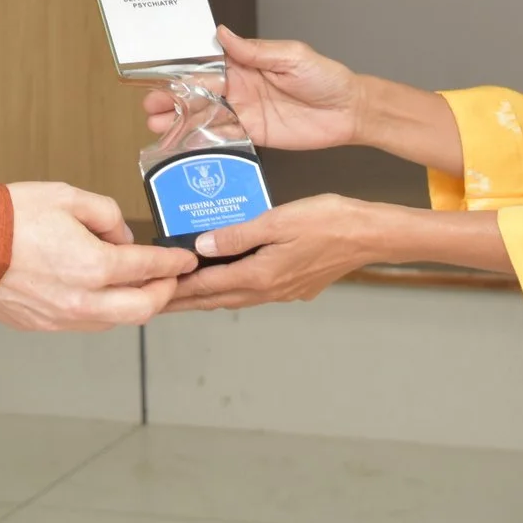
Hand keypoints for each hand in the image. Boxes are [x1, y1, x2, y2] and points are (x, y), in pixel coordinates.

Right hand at [0, 182, 197, 329]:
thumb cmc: (8, 218)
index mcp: (93, 266)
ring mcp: (61, 318)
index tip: (184, 259)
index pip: (148, 268)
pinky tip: (103, 292)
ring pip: (115, 321)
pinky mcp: (43, 325)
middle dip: (164, 292)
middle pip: (142, 308)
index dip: (172, 263)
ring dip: (134, 304)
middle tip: (171, 277)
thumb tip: (122, 235)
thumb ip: (106, 214)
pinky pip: (86, 322)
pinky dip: (104, 309)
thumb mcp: (67, 197)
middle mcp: (81, 300)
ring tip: (139, 284)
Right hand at [145, 26, 363, 152]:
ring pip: (205, 115)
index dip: (183, 69)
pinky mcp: (253, 134)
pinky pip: (223, 136)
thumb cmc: (325, 77)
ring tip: (156, 126)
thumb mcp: (292, 57)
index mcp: (247, 63)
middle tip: (150, 106)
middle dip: (173, 98)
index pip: (208, 64)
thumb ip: (255, 51)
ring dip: (180, 120)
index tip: (160, 73)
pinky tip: (182, 143)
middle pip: (199, 91)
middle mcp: (241, 86)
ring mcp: (245, 111)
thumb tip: (223, 33)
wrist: (348, 111)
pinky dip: (201, 140)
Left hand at [163, 194, 383, 311]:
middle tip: (155, 302)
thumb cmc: (327, 221)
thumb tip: (201, 246)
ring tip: (183, 295)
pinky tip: (226, 281)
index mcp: (259, 275)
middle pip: (216, 299)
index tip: (152, 291)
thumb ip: (238, 234)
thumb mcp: (278, 220)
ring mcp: (283, 291)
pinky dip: (230, 290)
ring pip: (234, 297)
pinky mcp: (295, 287)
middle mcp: (267, 290)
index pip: (206, 285)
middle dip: (184, 301)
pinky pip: (252, 292)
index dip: (178, 288)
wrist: (369, 235)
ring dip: (206, 297)